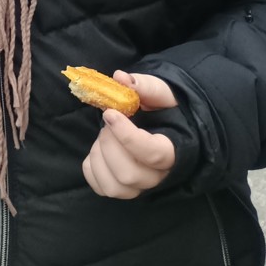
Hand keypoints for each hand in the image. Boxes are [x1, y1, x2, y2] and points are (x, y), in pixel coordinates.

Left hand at [81, 72, 178, 198]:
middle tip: (108, 122)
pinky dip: (91, 168)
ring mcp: (141, 185)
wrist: (163, 125)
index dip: (127, 136)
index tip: (110, 114)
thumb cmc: (163, 109)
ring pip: (115, 186)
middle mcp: (159, 175)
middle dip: (109, 144)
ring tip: (104, 137)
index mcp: (173, 151)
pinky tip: (97, 151)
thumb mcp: (159, 93)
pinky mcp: (123, 188)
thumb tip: (121, 77)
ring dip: (99, 157)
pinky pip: (101, 187)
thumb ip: (145, 86)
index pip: (153, 154)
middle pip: (129, 174)